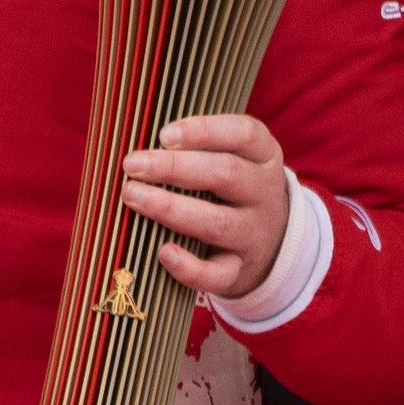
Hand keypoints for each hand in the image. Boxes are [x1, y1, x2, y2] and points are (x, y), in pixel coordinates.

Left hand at [120, 114, 293, 301]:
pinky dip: (190, 268)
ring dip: (171, 209)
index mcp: (263, 156)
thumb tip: (137, 140)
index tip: (164, 135)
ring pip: (218, 223)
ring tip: (132, 196)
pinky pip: (218, 274)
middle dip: (175, 167)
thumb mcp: (230, 157)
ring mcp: (253, 234)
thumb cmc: (230, 187)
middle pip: (227, 174)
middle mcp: (263, 193)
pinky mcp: (239, 270)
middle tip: (133, 164)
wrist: (271, 241)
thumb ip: (194, 146)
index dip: (205, 131)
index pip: (245, 134)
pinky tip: (163, 253)